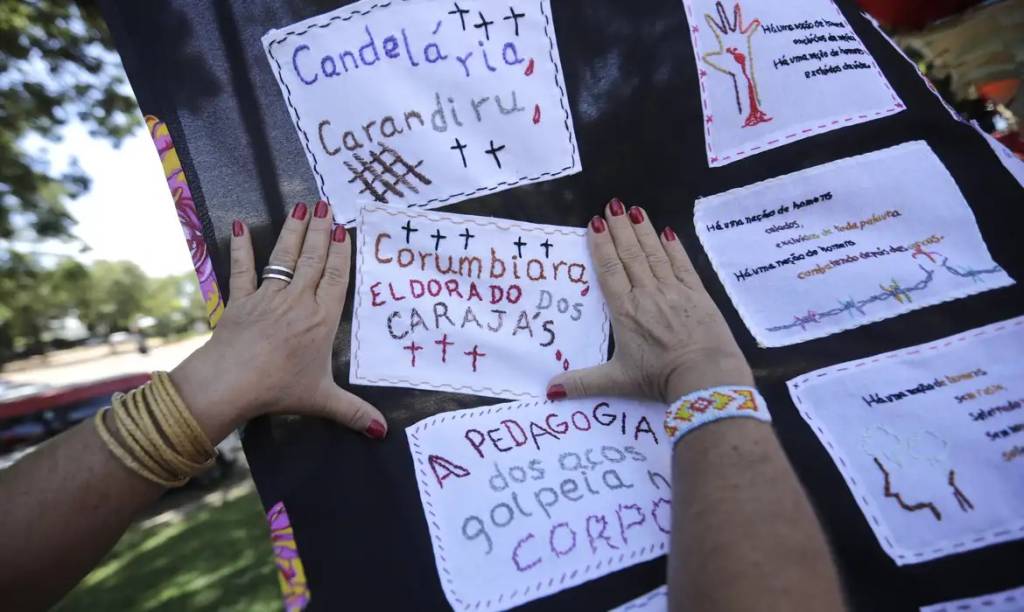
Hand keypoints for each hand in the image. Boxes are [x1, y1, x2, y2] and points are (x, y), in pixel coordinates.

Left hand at [170, 200, 386, 443]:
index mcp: (321, 320)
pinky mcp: (240, 301)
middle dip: (321, 232)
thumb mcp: (322, 401)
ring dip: (294, 233)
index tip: (345, 230)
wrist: (231, 383)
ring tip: (301, 207)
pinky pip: (243, 270)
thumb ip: (354, 412)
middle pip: (313, 261)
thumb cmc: (279, 389)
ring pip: (284, 259)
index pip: (336, 279)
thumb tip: (383, 432)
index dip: (342, 253)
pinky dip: (243, 248)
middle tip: (327, 205)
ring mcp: (268, 298)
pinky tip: (243, 226)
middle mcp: (298, 302)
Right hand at [547, 198, 751, 403]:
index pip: (610, 271)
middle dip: (620, 229)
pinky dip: (673, 247)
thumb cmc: (659, 378)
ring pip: (654, 254)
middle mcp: (647, 294)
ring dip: (643, 230)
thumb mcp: (617, 381)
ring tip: (634, 210)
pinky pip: (682, 264)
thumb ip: (582, 382)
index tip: (596, 223)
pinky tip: (667, 231)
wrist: (704, 376)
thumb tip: (549, 391)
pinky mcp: (697, 294)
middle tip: (612, 205)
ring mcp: (674, 291)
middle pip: (631, 255)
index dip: (602, 246)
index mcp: (625, 311)